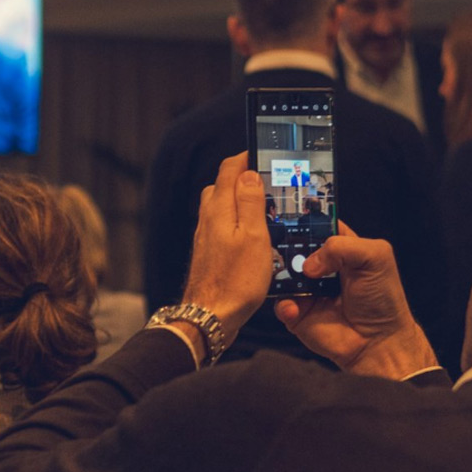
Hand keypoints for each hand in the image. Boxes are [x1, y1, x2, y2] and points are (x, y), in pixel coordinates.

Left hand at [181, 152, 271, 341]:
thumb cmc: (235, 281)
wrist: (210, 316)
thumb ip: (251, 202)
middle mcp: (208, 219)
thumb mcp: (254, 237)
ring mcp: (206, 236)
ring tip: (262, 209)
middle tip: (266, 182)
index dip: (245, 157)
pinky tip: (250, 237)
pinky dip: (236, 222)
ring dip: (239, 201)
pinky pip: (221, 226)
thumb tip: (249, 174)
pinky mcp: (208, 252)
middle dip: (242, 178)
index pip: (229, 169)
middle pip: (222, 185)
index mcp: (220, 208)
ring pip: (221, 206)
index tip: (261, 155)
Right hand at [275, 223, 437, 379]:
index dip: (303, 217)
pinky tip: (295, 307)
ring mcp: (306, 288)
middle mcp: (319, 265)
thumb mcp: (375, 257)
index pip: (316, 224)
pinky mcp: (297, 311)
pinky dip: (284, 303)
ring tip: (289, 278)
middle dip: (283, 244)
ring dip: (280, 273)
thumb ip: (342, 246)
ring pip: (280, 272)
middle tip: (280, 246)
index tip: (287, 212)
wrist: (378, 342)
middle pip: (292, 246)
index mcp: (340, 247)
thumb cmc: (382, 298)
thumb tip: (309, 262)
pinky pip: (280, 302)